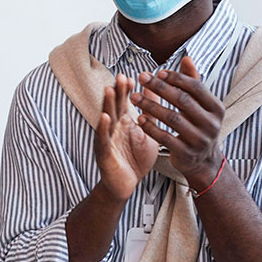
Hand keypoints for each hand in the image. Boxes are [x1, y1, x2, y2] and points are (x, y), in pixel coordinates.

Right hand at [94, 74, 159, 201]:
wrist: (127, 185)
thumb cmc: (136, 159)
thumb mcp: (148, 133)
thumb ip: (151, 114)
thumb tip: (158, 95)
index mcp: (124, 123)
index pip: (124, 102)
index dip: (127, 89)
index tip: (132, 76)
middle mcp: (113, 128)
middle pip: (114, 106)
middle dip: (117, 91)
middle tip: (121, 76)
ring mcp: (107, 139)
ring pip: (106, 119)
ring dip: (106, 104)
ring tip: (109, 90)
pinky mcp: (104, 153)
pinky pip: (103, 139)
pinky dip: (103, 127)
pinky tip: (105, 117)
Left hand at [130, 56, 225, 190]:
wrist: (204, 162)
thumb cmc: (198, 126)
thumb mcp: (201, 106)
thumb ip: (193, 82)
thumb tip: (186, 58)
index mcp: (216, 108)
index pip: (196, 87)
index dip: (176, 78)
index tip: (157, 72)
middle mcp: (211, 124)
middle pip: (182, 101)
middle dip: (159, 88)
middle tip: (141, 78)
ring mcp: (199, 140)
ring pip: (172, 118)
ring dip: (150, 106)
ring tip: (134, 97)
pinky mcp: (186, 153)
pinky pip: (165, 138)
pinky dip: (151, 127)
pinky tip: (138, 118)